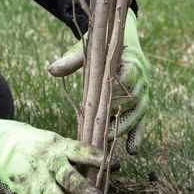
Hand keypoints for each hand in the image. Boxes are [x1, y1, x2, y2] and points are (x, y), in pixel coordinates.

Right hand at [0, 115, 112, 193]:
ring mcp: (37, 182)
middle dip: (83, 190)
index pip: (79, 150)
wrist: (2, 147)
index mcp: (57, 146)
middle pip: (67, 177)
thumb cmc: (40, 147)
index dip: (96, 158)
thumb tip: (107, 173)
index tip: (114, 165)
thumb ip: (77, 157)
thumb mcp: (56, 142)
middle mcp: (48, 164)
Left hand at [47, 8, 152, 153]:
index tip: (104, 104)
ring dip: (125, 128)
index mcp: (130, 61)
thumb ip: (71, 60)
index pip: (127, 77)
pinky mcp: (141, 104)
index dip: (117, 91)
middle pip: (132, 100)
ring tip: (109, 142)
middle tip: (102, 132)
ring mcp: (143, 93)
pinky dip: (137, 136)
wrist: (124, 41)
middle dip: (118, 117)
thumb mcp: (88, 51)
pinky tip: (131, 151)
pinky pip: (141, 121)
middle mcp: (141, 79)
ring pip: (137, 113)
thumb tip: (50, 70)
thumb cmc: (103, 47)